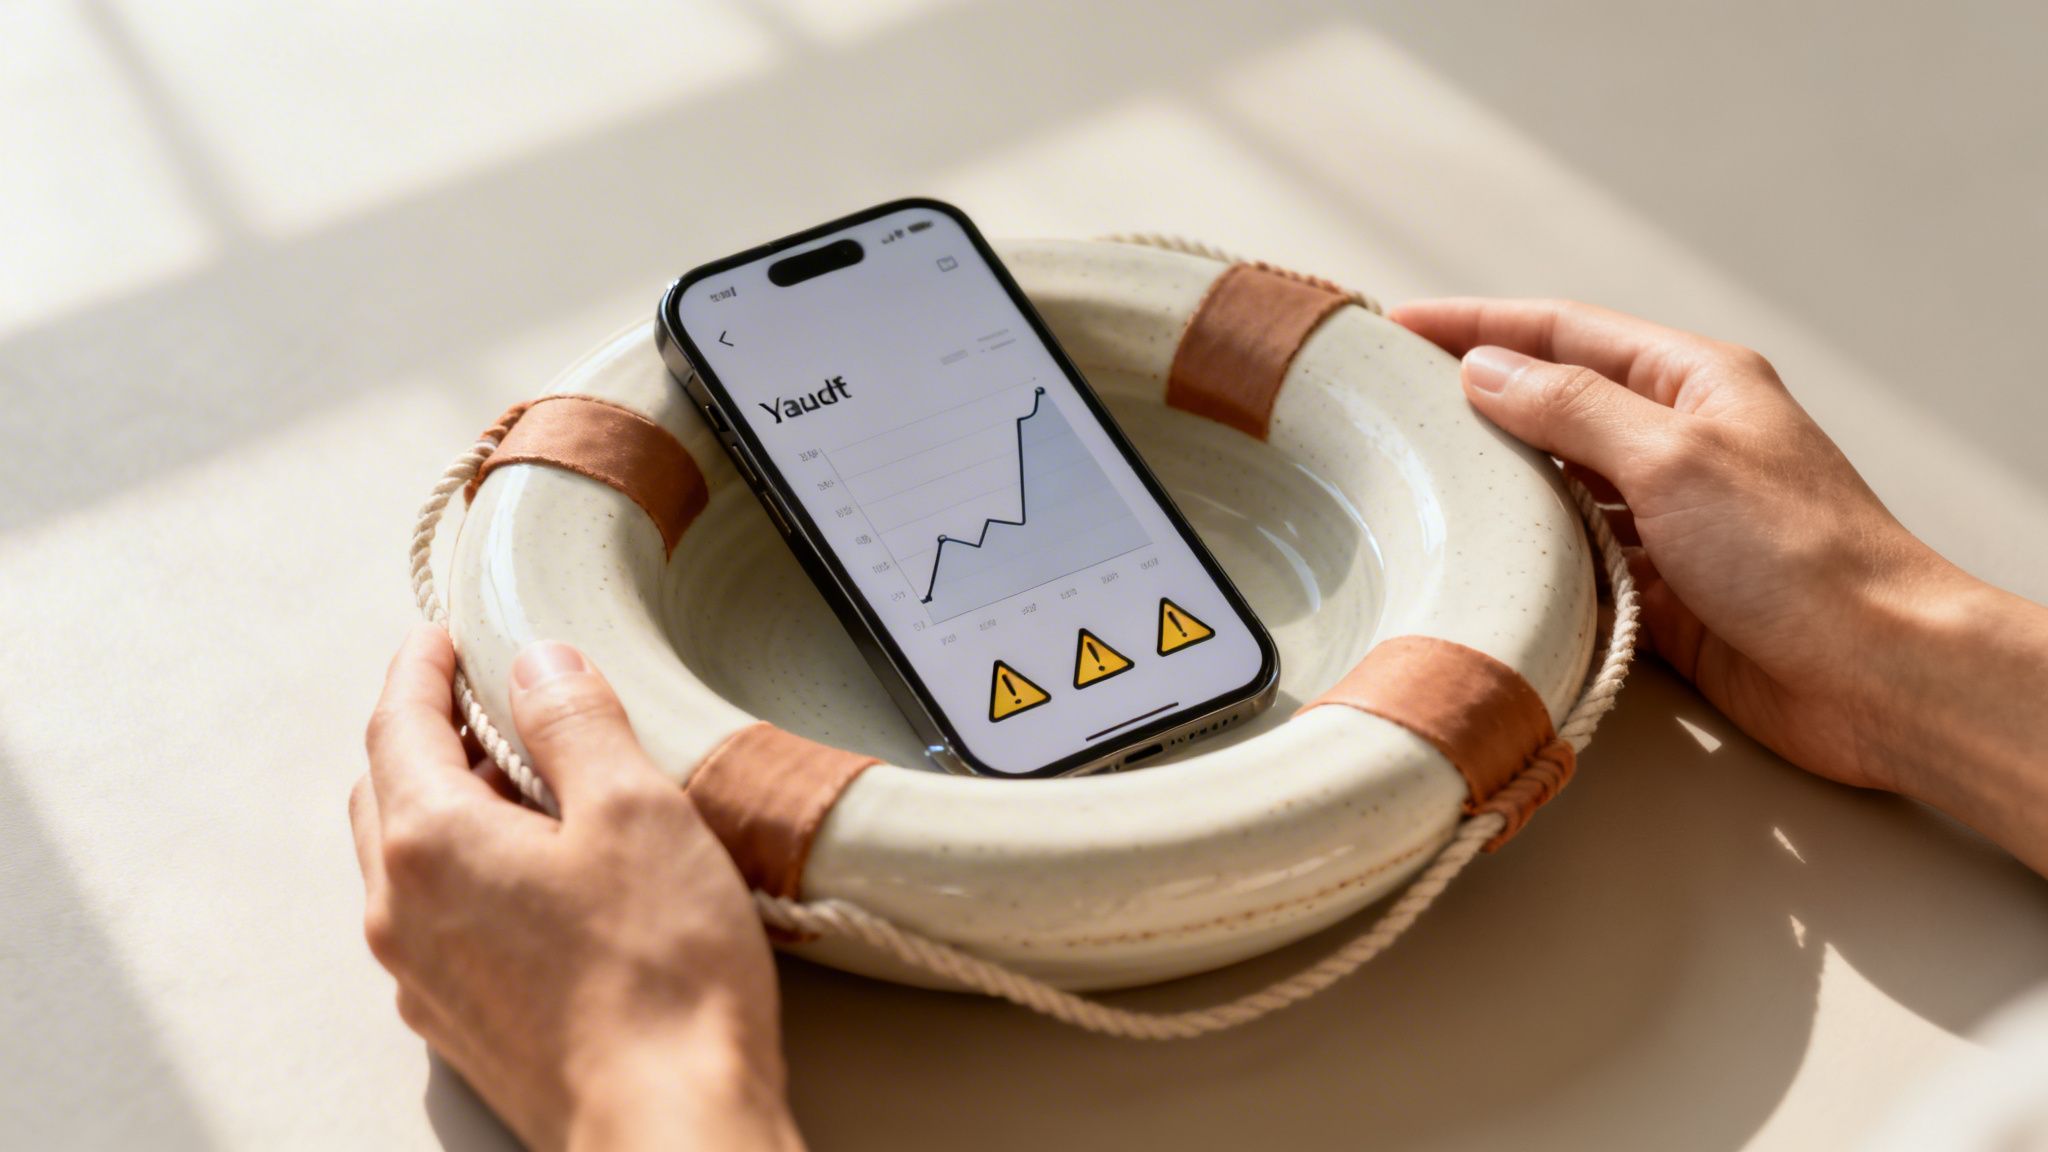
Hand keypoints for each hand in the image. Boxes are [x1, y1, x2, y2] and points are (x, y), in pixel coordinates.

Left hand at [350, 626, 802, 1150]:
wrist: (668, 1127)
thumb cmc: (658, 977)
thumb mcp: (633, 810)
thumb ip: (576, 723)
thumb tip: (538, 665)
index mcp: (430, 844)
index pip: (397, 723)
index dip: (421, 665)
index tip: (442, 634)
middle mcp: (403, 912)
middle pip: (387, 791)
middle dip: (426, 731)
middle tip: (482, 695)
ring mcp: (425, 978)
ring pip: (409, 861)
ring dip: (450, 803)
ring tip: (526, 779)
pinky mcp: (465, 1025)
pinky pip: (439, 920)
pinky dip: (468, 869)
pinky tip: (540, 873)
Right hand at [1391, 299, 2047, 872]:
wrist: (1872, 672)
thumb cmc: (1799, 553)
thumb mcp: (1672, 455)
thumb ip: (1571, 408)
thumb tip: (1486, 371)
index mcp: (1695, 383)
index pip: (1564, 332)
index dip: (1478, 324)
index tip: (1401, 324)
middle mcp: (1681, 442)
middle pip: (1556, 404)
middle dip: (1477, 401)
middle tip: (1392, 405)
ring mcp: (1671, 518)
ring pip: (1560, 486)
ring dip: (1500, 485)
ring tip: (1418, 483)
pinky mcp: (1662, 590)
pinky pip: (1577, 562)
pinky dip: (1533, 559)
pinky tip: (1485, 561)